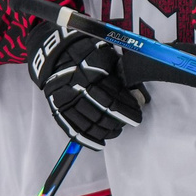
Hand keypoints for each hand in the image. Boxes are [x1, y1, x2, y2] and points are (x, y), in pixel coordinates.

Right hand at [29, 26, 144, 148]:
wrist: (56, 52)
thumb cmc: (87, 54)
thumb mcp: (107, 57)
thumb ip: (122, 76)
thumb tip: (138, 97)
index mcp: (91, 74)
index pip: (114, 98)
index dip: (128, 109)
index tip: (138, 113)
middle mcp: (77, 88)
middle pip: (103, 113)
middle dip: (120, 121)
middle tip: (131, 122)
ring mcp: (66, 100)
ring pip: (90, 124)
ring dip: (107, 131)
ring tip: (117, 130)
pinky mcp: (57, 109)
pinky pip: (73, 129)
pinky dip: (88, 139)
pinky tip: (100, 144)